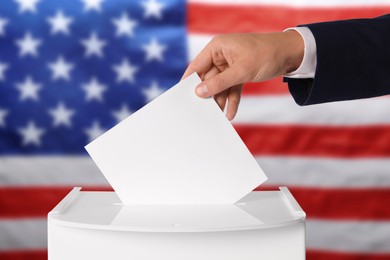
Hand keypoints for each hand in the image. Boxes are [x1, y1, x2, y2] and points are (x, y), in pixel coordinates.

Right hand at [182, 31, 303, 119]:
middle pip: (209, 79)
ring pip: (220, 86)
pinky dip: (232, 100)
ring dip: (221, 100)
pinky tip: (230, 114)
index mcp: (217, 48)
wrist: (291, 54)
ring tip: (218, 117)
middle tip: (204, 112)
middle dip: (209, 95)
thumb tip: (199, 92)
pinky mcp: (240, 73)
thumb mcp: (241, 71)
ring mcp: (230, 65)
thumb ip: (219, 83)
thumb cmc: (266, 54)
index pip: (197, 66)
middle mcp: (221, 56)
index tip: (182, 96)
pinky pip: (232, 89)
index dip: (189, 81)